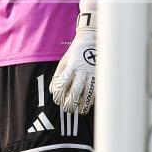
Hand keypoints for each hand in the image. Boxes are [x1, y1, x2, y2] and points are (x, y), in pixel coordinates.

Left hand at [50, 0, 96, 114]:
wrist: (91, 41)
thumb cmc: (75, 53)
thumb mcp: (63, 61)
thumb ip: (57, 76)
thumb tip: (52, 91)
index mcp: (71, 66)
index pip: (63, 84)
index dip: (58, 94)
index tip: (57, 99)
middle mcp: (82, 71)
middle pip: (75, 92)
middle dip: (69, 104)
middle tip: (66, 108)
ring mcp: (92, 74)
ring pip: (87, 95)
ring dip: (82, 105)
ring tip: (77, 110)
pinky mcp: (99, 77)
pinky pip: (96, 92)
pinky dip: (91, 100)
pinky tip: (86, 104)